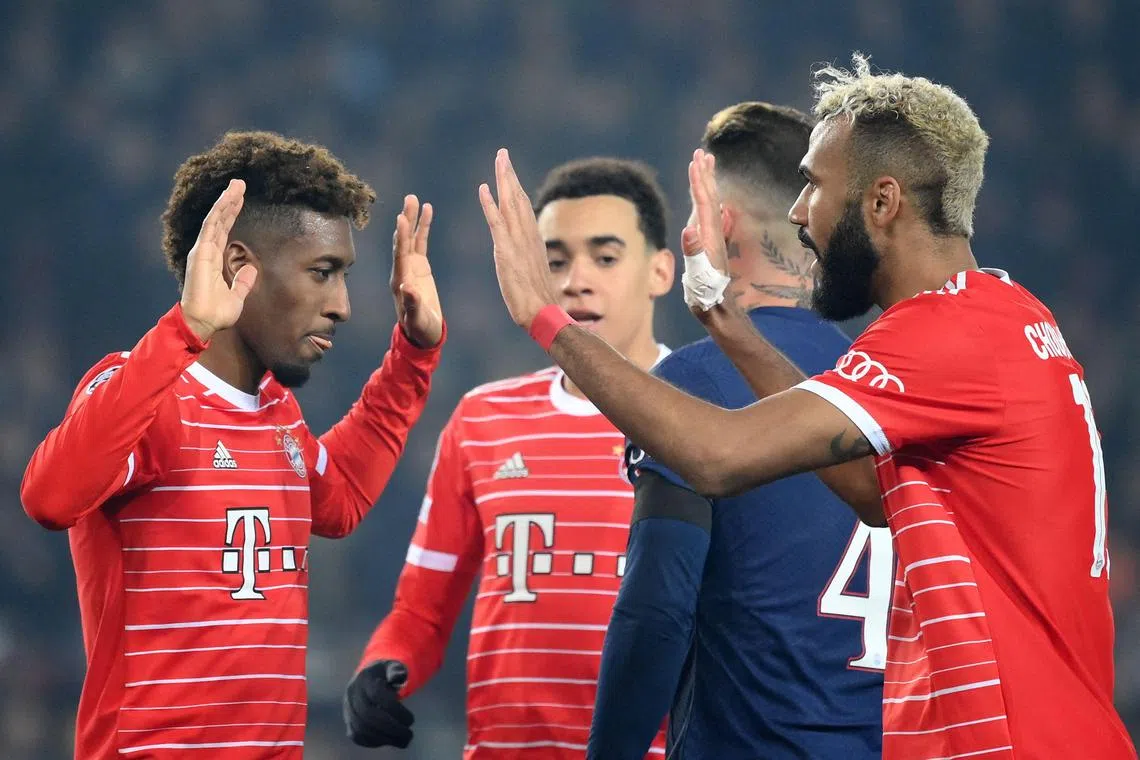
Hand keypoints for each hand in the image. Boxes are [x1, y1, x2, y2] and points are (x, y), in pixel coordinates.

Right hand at [180, 179, 257, 340]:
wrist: (201, 323)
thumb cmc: (215, 314)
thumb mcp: (237, 296)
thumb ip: (242, 282)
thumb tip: (251, 269)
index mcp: (213, 259)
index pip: (223, 230)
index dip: (231, 214)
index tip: (240, 199)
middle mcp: (205, 251)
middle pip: (219, 220)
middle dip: (229, 201)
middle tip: (239, 183)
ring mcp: (202, 250)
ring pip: (215, 219)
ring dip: (225, 201)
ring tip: (236, 185)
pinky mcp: (200, 253)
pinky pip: (211, 227)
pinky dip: (219, 212)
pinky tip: (227, 199)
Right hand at [343, 659, 414, 748]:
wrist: (367, 678)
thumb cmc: (385, 673)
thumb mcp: (393, 666)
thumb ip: (397, 671)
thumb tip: (398, 676)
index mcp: (364, 678)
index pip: (377, 695)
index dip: (395, 709)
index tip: (411, 719)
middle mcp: (352, 694)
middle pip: (367, 715)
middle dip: (391, 727)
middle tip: (409, 734)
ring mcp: (348, 709)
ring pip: (361, 728)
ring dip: (384, 738)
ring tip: (403, 740)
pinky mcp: (348, 722)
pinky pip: (357, 736)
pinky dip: (374, 742)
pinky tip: (390, 740)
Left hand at [391, 195, 443, 347]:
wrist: (423, 331)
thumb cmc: (419, 327)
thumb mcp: (417, 318)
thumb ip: (412, 303)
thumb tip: (408, 287)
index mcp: (400, 280)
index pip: (400, 254)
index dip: (401, 237)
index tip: (401, 218)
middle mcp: (402, 269)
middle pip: (403, 240)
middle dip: (406, 219)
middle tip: (409, 199)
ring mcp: (410, 265)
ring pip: (411, 237)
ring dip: (413, 218)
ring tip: (415, 199)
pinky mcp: (419, 265)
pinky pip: (421, 242)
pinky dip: (423, 227)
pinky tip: (427, 210)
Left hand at [478, 149, 557, 329]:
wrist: (544, 313)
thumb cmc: (540, 301)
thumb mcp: (535, 274)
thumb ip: (530, 260)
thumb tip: (529, 257)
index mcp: (533, 241)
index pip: (523, 208)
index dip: (515, 188)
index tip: (510, 173)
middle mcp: (527, 236)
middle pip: (517, 198)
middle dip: (510, 175)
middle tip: (503, 154)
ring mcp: (518, 243)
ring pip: (510, 204)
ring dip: (503, 180)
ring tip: (498, 159)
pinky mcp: (506, 253)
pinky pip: (496, 223)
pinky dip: (489, 204)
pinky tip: (483, 188)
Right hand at [681, 150, 740, 322]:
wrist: (718, 309)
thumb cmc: (706, 295)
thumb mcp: (698, 275)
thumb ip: (694, 253)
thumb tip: (688, 230)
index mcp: (709, 237)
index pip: (704, 203)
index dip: (699, 182)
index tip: (696, 161)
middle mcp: (713, 234)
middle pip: (710, 198)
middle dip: (705, 175)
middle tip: (702, 153)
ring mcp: (712, 240)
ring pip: (711, 205)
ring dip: (707, 184)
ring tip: (704, 167)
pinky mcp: (710, 246)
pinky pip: (708, 216)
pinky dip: (705, 201)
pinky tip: (706, 199)